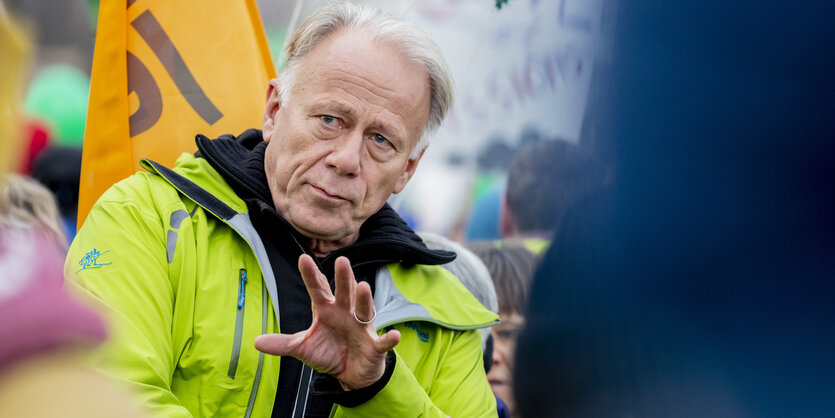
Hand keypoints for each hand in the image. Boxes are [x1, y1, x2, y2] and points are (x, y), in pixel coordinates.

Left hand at [254, 254, 399, 389]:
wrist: (351, 374)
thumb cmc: (329, 353)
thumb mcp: (303, 349)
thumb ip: (283, 344)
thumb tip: (256, 342)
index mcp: (327, 310)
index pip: (318, 289)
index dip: (311, 275)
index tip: (303, 258)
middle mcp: (346, 314)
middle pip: (344, 293)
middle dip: (343, 278)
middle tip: (341, 261)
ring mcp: (362, 328)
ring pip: (364, 310)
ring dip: (364, 299)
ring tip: (363, 286)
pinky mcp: (374, 346)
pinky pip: (382, 342)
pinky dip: (388, 339)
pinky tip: (393, 335)